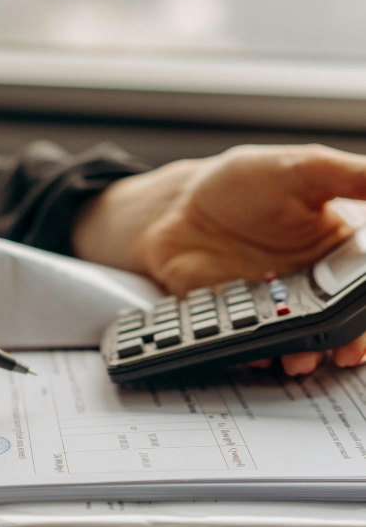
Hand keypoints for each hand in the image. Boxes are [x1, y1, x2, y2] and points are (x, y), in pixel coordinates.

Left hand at [74, 143, 365, 375]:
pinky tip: (260, 352)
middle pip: (341, 319)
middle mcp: (312, 281)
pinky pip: (254, 342)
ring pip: (301, 337)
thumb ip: (349, 176)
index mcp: (339, 247)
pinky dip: (259, 351)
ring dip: (306, 352)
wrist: (177, 208)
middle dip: (347, 340)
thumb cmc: (240, 183)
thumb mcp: (301, 168)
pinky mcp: (240, 318)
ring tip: (301, 358)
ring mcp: (276, 304)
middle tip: (346, 350)